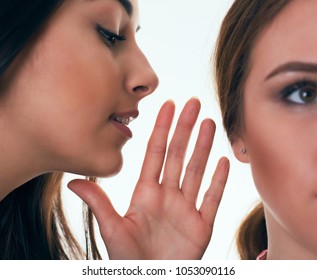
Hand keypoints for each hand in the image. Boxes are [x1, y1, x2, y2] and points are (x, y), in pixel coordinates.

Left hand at [68, 98, 228, 259]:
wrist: (151, 279)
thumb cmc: (129, 259)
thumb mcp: (111, 228)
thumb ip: (98, 203)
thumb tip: (74, 181)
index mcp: (145, 193)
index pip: (155, 153)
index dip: (162, 128)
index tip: (168, 105)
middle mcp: (167, 195)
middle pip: (177, 155)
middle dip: (185, 128)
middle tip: (193, 103)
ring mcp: (186, 208)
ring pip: (196, 170)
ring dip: (203, 147)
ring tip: (209, 123)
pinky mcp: (202, 225)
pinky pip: (212, 198)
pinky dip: (218, 180)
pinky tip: (223, 161)